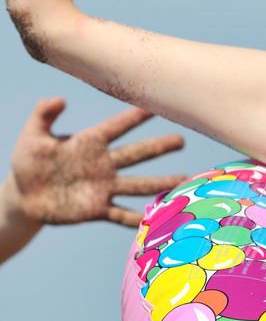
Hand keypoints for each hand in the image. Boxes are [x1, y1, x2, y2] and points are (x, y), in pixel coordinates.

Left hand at [9, 97, 183, 227]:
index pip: (115, 128)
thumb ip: (43, 115)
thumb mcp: (32, 136)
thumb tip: (60, 100)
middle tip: (181, 140)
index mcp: (89, 143)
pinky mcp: (97, 209)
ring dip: (161, 183)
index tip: (156, 106)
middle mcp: (102, 165)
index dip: (133, 118)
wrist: (24, 196)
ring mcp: (103, 188)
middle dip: (158, 147)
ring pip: (137, 185)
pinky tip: (156, 220)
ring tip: (185, 180)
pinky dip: (137, 219)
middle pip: (135, 154)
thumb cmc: (29, 162)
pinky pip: (121, 214)